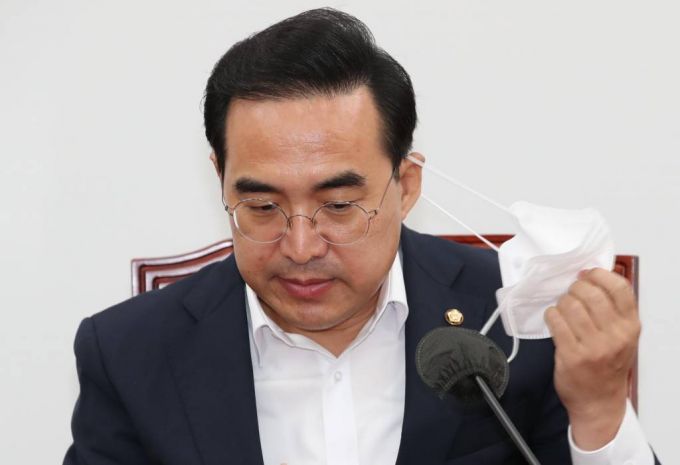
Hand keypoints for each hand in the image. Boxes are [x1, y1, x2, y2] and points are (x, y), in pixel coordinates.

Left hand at [544, 268, 639, 449]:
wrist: (598, 402)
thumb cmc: (608, 366)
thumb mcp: (622, 336)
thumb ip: (613, 309)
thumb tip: (589, 275)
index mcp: (630, 326)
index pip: (619, 287)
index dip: (599, 275)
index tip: (586, 275)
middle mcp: (615, 336)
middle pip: (590, 293)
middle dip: (575, 288)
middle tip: (571, 295)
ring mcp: (593, 346)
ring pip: (570, 304)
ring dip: (561, 302)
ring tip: (563, 310)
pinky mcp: (571, 355)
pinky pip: (555, 320)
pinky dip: (551, 315)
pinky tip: (554, 320)